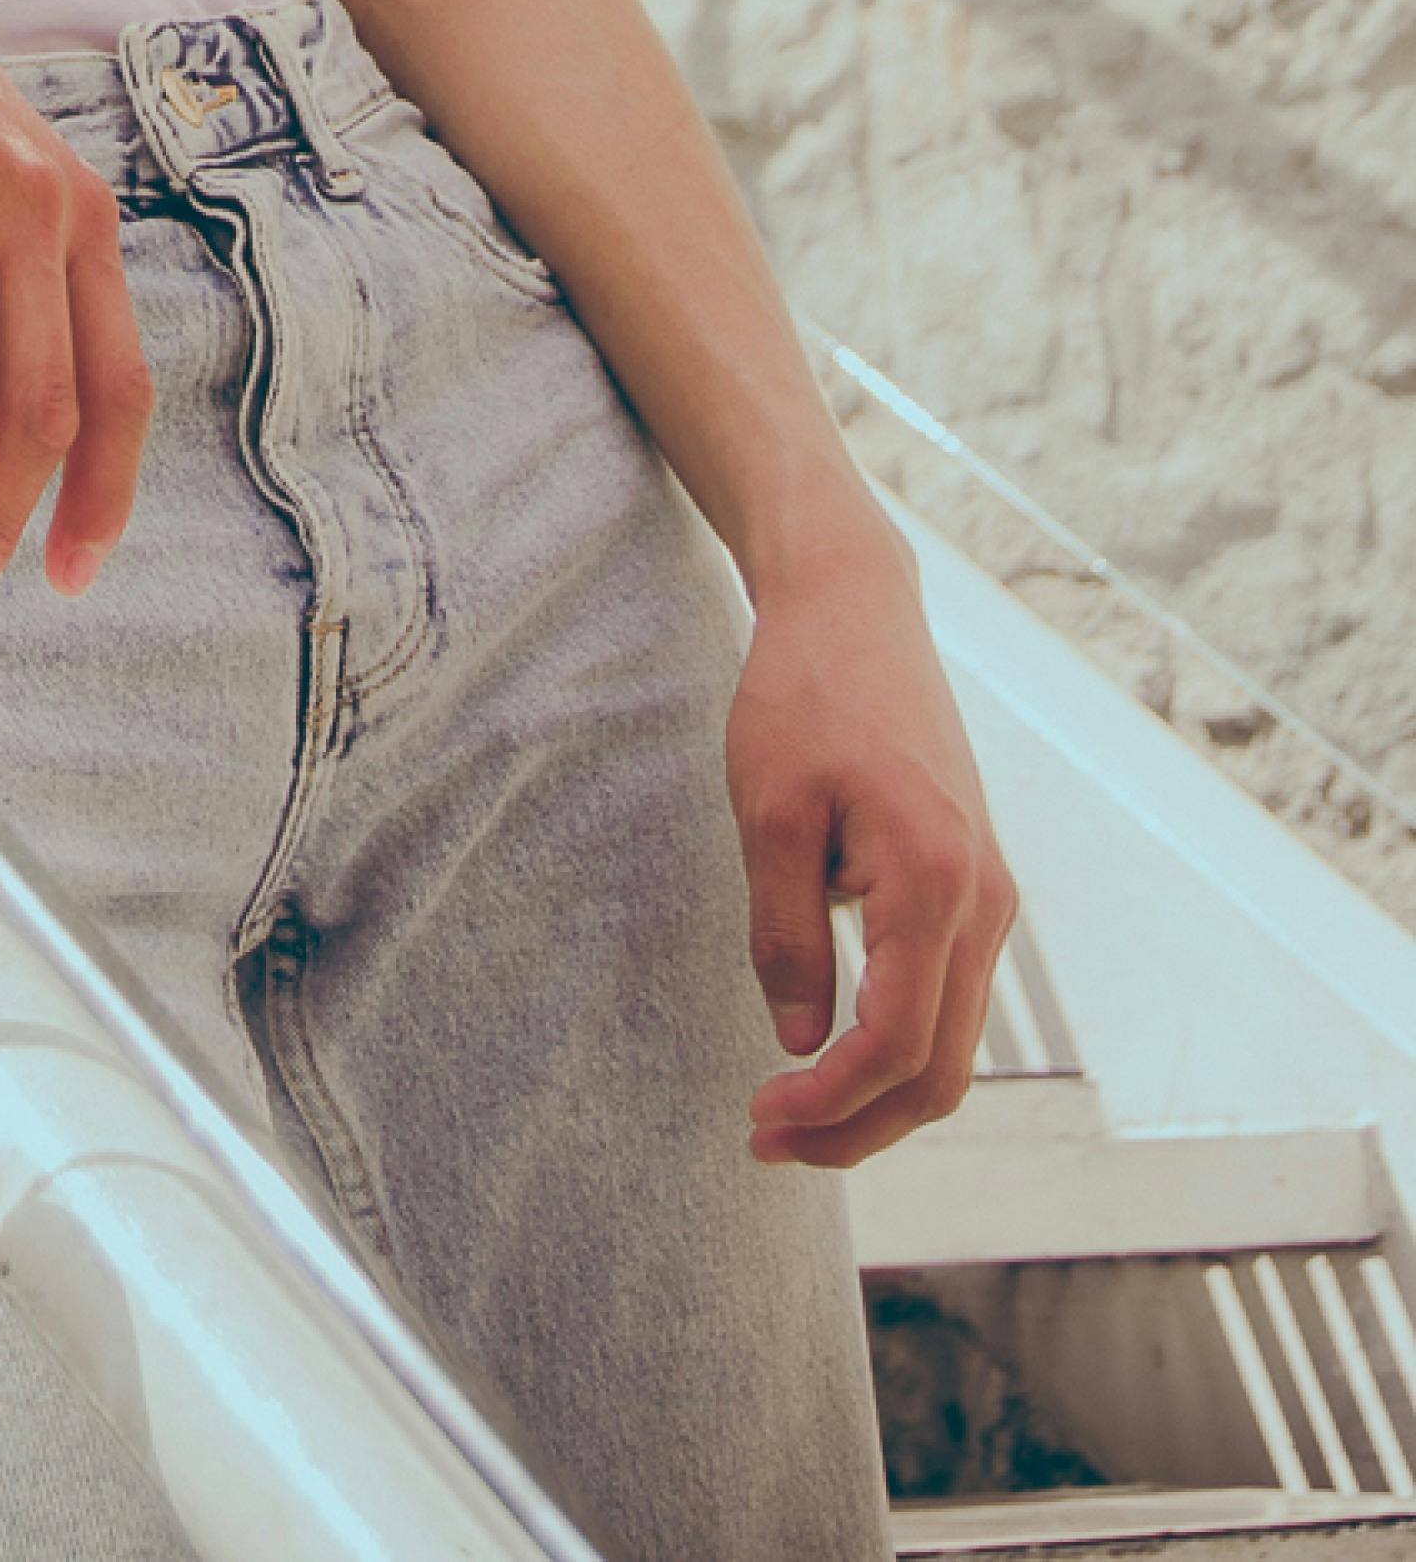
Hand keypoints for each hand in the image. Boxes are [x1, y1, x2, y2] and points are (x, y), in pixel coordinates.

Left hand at [727, 522, 1016, 1168]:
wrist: (856, 609)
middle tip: (766, 1140)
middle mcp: (985, 902)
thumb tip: (801, 1044)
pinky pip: (950, 1000)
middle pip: (940, 1073)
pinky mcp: (975, 885)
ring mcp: (990, 896)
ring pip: (952, 1046)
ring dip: (877, 1097)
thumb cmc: (803, 694)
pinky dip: (899, 1048)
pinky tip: (832, 1052)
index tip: (758, 1119)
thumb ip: (787, 935)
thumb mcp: (770, 811)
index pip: (896, 1046)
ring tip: (789, 1111)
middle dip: (857, 1128)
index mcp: (938, 882)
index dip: (829, 1107)